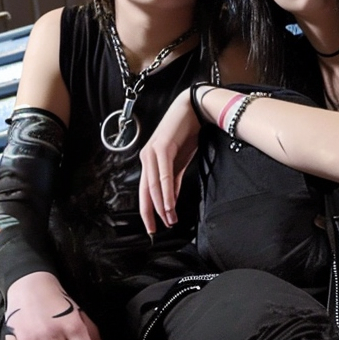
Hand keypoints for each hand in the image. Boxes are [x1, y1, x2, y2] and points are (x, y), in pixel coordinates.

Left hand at [138, 88, 201, 233]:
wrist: (193, 109)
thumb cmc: (186, 132)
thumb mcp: (179, 161)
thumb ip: (173, 180)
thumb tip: (170, 200)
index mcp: (149, 161)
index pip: (145, 191)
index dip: (148, 210)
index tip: (153, 226)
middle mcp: (147, 157)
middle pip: (145, 191)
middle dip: (150, 213)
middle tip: (156, 230)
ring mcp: (152, 152)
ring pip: (153, 185)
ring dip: (161, 205)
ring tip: (169, 220)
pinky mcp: (162, 148)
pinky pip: (164, 175)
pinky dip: (166, 191)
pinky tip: (170, 204)